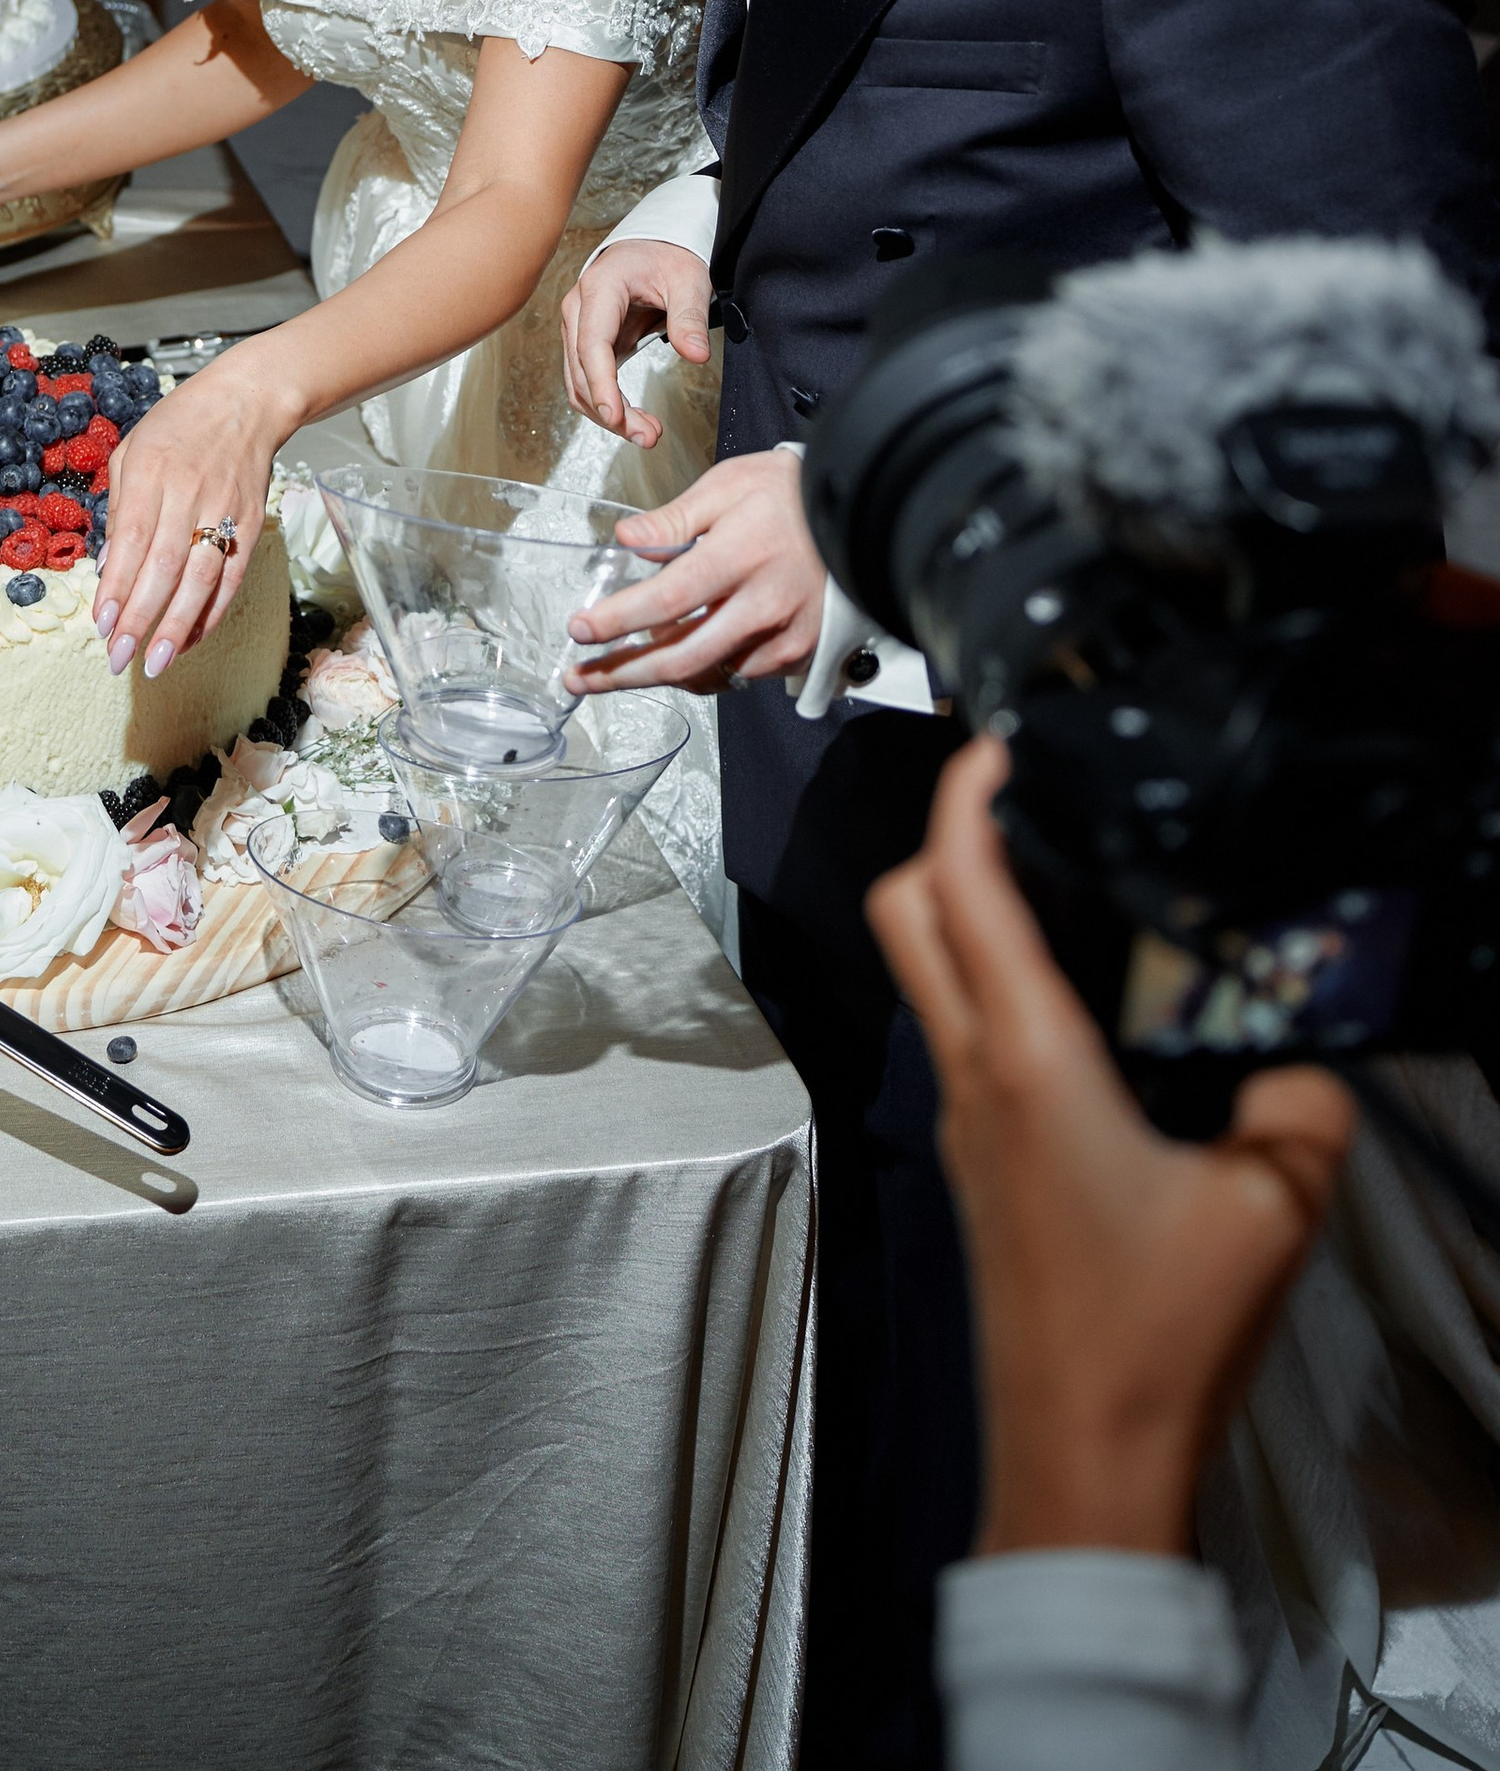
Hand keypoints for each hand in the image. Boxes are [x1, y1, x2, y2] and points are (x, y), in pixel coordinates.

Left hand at [92, 358, 287, 677]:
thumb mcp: (131, 452)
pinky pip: (231, 577)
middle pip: (165, 566)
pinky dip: (211, 612)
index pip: (133, 540)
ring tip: (155, 662)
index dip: (116, 587)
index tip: (102, 625)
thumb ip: (119, 510)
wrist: (246, 403)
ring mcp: (225, 509)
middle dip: (140, 618)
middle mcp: (189, 491)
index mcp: (151, 470)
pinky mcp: (252, 523)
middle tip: (120, 657)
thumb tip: (107, 568)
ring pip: (201, 578)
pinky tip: (190, 639)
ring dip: (177, 626)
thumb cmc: (180, 425)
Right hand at [562, 236, 710, 439]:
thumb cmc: (668, 257)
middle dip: (610, 410)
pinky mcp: (587, 343)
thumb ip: (690, 317)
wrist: (653, 247)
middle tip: (648, 436)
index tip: (615, 416)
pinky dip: (606, 404)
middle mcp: (578, 309)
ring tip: (646, 434)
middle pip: (581, 370)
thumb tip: (696, 355)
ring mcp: (578, 327)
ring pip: (578, 383)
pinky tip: (633, 420)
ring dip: (607, 414)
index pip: (591, 343)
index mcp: (600, 288)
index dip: (601, 383)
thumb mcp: (688, 280)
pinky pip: (587, 381)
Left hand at [564, 443, 824, 692]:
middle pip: (681, 657)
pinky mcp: (799, 652)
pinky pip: (739, 674)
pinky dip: (703, 672)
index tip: (581, 629)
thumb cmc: (790, 493)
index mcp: (739, 557)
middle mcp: (763, 605)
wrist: (861, 511)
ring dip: (656, 677)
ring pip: (708, 674)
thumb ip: (675, 519)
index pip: (667, 600)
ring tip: (614, 673)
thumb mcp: (728, 485)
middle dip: (621, 673)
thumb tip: (627, 540)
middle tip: (581, 678)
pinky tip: (676, 660)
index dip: (618, 621)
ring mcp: (784, 635)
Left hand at [868, 736, 1353, 1555]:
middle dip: (944, 837)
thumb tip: (1295, 1059)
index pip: (961, 883)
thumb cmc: (1153, 1341)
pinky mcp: (979, 1169)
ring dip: (972, 915)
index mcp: (1026, 1058)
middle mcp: (974, 1076)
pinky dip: (1001, 993)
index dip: (966, 793)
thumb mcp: (1272, 1206)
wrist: (1084, 1463)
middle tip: (1022, 804)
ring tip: (1066, 891)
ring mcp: (964, 1125)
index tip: (999, 741)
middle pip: (906, 912)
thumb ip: (1297, 1103)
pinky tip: (1084, 1010)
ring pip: (933, 978)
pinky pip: (968, 1043)